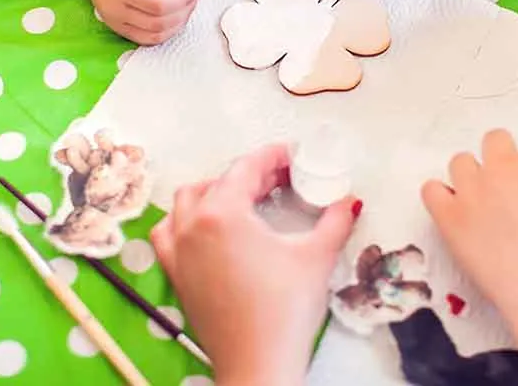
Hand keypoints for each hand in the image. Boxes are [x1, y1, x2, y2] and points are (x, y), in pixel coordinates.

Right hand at [74, 0, 200, 44]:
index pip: (159, 4)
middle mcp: (112, 8)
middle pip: (159, 23)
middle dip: (185, 9)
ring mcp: (114, 21)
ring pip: (156, 35)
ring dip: (179, 22)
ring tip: (186, 0)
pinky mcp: (119, 28)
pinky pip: (148, 39)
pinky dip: (167, 29)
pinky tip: (174, 12)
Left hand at [151, 145, 358, 385]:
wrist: (258, 363)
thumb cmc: (284, 309)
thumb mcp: (316, 256)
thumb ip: (335, 221)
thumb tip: (350, 202)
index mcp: (223, 213)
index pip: (246, 168)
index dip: (272, 156)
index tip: (291, 155)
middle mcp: (192, 226)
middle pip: (218, 181)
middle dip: (249, 174)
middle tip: (280, 180)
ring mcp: (178, 251)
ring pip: (185, 202)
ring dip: (213, 192)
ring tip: (243, 199)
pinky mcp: (176, 275)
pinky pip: (167, 234)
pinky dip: (182, 222)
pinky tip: (205, 229)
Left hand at [422, 131, 517, 340]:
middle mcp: (505, 167)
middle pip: (494, 140)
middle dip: (497, 159)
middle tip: (501, 188)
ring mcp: (473, 188)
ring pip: (460, 161)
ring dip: (468, 177)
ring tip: (477, 203)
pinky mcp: (449, 212)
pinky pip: (431, 189)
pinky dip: (439, 197)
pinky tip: (451, 211)